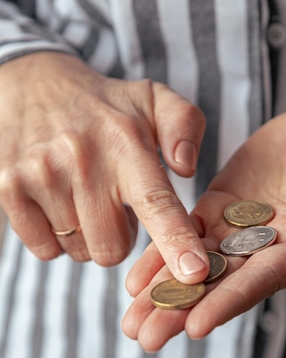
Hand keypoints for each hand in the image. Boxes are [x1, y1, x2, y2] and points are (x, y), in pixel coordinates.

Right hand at [0, 52, 209, 278]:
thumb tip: (186, 168)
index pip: (155, 200)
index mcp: (126, 142)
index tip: (194, 273)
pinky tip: (59, 202)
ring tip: (86, 194)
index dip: (176, 241)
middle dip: (121, 236)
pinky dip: (57, 237)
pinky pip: (45, 250)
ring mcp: (40, 175)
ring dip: (89, 234)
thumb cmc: (106, 105)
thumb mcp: (154, 100)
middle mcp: (82, 159)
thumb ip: (185, 126)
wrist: (33, 84)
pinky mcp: (8, 188)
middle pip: (113, 248)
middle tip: (115, 202)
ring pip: (79, 251)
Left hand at [122, 104, 285, 350]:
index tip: (194, 327)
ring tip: (129, 320)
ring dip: (163, 291)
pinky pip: (187, 229)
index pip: (258, 281)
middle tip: (143, 339)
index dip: (227, 303)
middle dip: (182, 311)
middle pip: (219, 284)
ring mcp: (240, 226)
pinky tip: (136, 276)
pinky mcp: (222, 203)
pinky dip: (162, 251)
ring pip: (196, 263)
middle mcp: (265, 246)